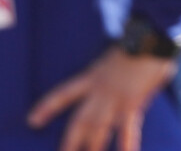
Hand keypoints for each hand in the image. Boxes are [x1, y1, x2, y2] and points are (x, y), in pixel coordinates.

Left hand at [26, 45, 177, 150]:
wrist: (148, 39)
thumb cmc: (137, 43)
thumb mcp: (115, 56)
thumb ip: (113, 72)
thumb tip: (120, 82)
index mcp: (92, 76)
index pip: (63, 94)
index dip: (47, 107)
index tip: (32, 121)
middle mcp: (99, 91)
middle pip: (80, 121)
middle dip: (70, 142)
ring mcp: (114, 99)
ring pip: (98, 129)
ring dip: (93, 147)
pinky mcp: (132, 104)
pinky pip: (128, 129)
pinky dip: (128, 143)